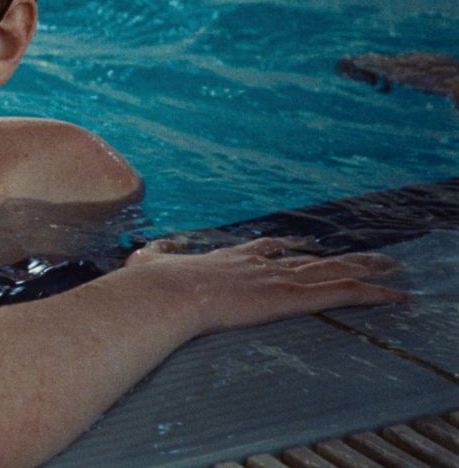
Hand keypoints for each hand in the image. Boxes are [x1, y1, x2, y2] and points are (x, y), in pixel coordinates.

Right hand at [124, 236, 407, 334]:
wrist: (162, 292)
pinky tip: (395, 294)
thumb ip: (156, 256)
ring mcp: (276, 277)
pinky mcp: (290, 295)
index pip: (263, 250)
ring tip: (391, 266)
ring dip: (364, 268)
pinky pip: (341, 293)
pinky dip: (371, 294)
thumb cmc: (150, 284)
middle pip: (306, 257)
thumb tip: (146, 251)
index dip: (281, 248)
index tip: (292, 246)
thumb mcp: (148, 263)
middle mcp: (257, 263)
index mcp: (227, 259)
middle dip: (334, 257)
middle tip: (362, 255)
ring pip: (331, 270)